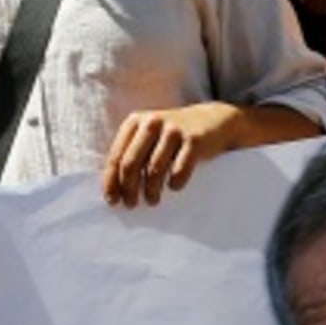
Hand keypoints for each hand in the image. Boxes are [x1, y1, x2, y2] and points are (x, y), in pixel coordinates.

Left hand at [103, 102, 238, 206]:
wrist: (213, 120)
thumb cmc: (173, 136)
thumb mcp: (150, 135)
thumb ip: (132, 154)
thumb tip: (114, 189)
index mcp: (135, 121)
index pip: (116, 156)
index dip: (111, 182)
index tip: (112, 201)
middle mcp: (152, 122)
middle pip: (131, 164)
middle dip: (129, 189)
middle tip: (131, 204)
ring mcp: (174, 130)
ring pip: (154, 170)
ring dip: (151, 191)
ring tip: (152, 201)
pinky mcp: (194, 140)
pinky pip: (179, 170)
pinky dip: (175, 184)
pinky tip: (174, 187)